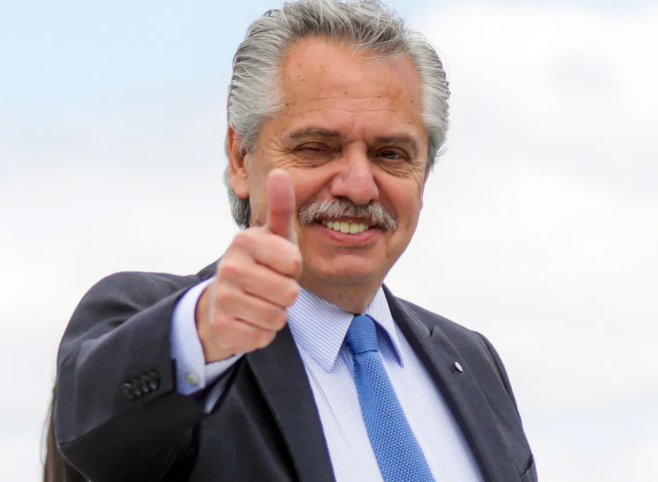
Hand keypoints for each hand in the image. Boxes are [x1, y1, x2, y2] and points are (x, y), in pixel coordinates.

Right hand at [196, 169, 301, 362]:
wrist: (223, 301)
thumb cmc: (261, 263)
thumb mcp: (274, 235)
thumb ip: (281, 206)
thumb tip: (280, 171)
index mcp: (244, 241)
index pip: (294, 263)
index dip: (292, 269)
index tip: (277, 265)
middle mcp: (229, 268)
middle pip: (289, 293)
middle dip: (285, 294)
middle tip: (268, 286)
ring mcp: (223, 299)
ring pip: (277, 317)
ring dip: (275, 314)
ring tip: (260, 302)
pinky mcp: (221, 327)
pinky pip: (263, 337)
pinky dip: (262, 333)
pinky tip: (248, 320)